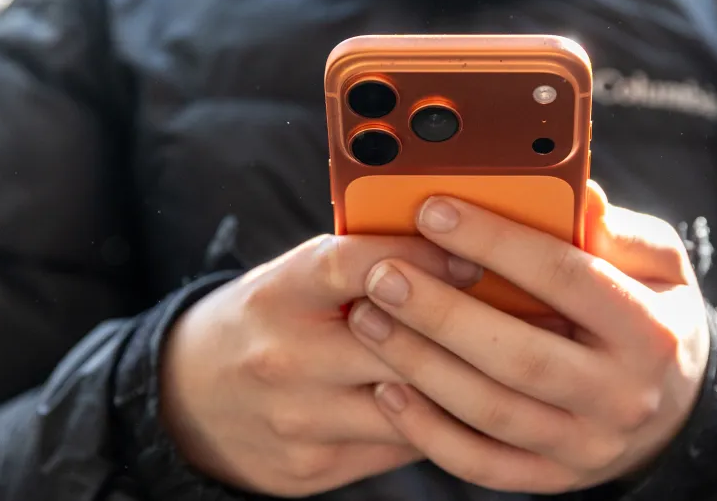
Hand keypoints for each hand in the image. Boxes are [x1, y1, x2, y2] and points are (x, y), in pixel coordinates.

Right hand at [159, 234, 482, 496]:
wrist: (190, 397)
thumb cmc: (266, 319)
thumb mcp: (295, 277)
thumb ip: (361, 264)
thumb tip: (456, 251)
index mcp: (280, 292)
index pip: (358, 265)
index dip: (423, 258)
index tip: (474, 256)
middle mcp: (285, 355)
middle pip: (395, 344)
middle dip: (464, 331)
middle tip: (525, 318)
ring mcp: (297, 418)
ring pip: (408, 403)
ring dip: (463, 383)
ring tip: (512, 364)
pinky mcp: (311, 466)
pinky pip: (398, 445)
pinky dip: (436, 422)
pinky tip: (467, 404)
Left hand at [348, 182, 710, 493]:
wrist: (676, 408)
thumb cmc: (653, 314)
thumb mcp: (659, 265)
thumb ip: (619, 231)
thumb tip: (579, 195)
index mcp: (649, 332)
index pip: (566, 278)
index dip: (496, 242)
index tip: (434, 210)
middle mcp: (621, 397)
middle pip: (519, 355)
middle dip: (441, 312)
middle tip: (382, 274)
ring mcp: (584, 446)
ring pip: (489, 412)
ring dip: (419, 365)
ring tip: (368, 318)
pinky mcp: (550, 477)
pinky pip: (479, 463)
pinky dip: (427, 430)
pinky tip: (386, 387)